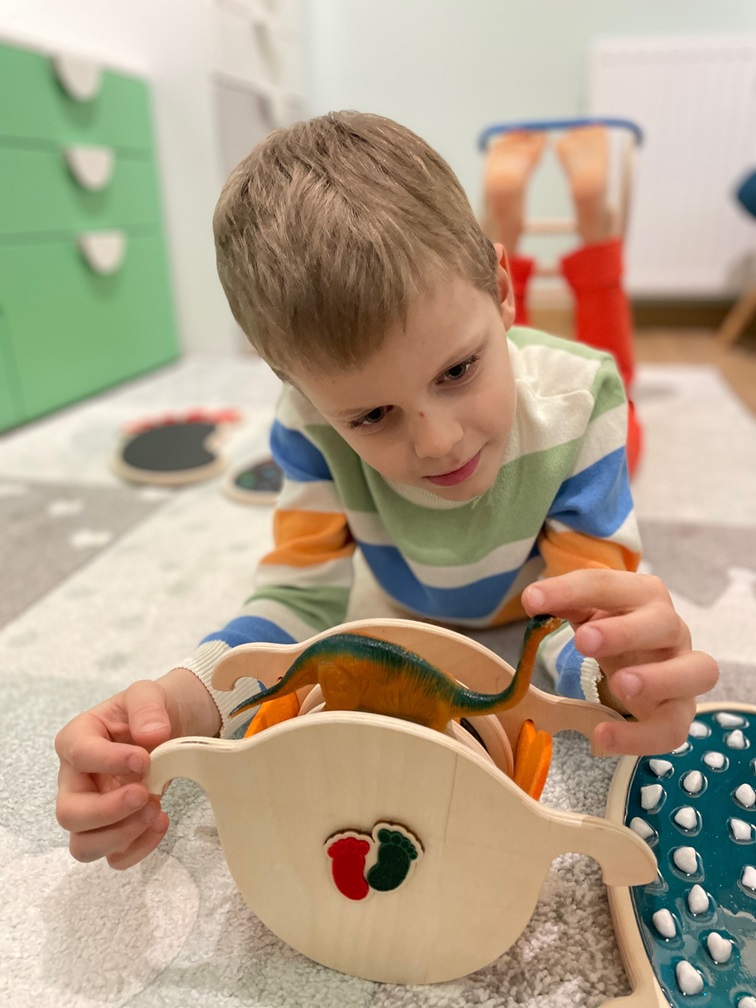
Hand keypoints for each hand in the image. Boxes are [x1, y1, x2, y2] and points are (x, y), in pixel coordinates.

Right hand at [55, 669, 219, 869]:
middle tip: (144, 793)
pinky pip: (115, 856)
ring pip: (84, 845)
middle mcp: (76, 781)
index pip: (78, 754)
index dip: (109, 760)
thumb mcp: (147, 694)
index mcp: (77, 740)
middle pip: (69, 813)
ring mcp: (92, 810)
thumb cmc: (147, 713)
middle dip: (107, 811)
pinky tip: (160, 822)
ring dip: (121, 835)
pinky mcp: (113, 830)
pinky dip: (138, 848)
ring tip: (155, 810)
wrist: (169, 729)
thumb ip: (147, 707)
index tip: (144, 759)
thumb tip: (151, 735)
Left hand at [521, 570, 718, 755]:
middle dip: (625, 632)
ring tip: (619, 685)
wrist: (644, 666)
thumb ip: (565, 604)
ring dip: (658, 678)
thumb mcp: (589, 614)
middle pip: (663, 623)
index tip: (532, 600)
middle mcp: (672, 629)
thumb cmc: (615, 633)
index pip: (610, 585)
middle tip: (583, 641)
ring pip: (696, 671)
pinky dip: (640, 736)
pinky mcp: (681, 711)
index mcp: (644, 596)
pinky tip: (603, 736)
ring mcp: (684, 671)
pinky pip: (674, 727)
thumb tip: (535, 598)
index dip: (570, 590)